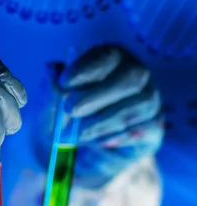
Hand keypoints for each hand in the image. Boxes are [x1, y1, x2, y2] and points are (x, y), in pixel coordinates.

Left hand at [50, 45, 163, 188]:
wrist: (72, 151)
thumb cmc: (63, 117)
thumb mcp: (50, 104)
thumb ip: (51, 89)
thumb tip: (52, 73)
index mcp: (111, 60)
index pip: (108, 55)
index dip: (87, 67)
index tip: (64, 83)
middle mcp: (136, 75)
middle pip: (131, 77)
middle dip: (98, 95)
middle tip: (71, 110)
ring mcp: (150, 101)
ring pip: (141, 104)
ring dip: (105, 120)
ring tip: (80, 133)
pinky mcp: (155, 128)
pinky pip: (147, 128)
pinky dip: (120, 136)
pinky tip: (100, 142)